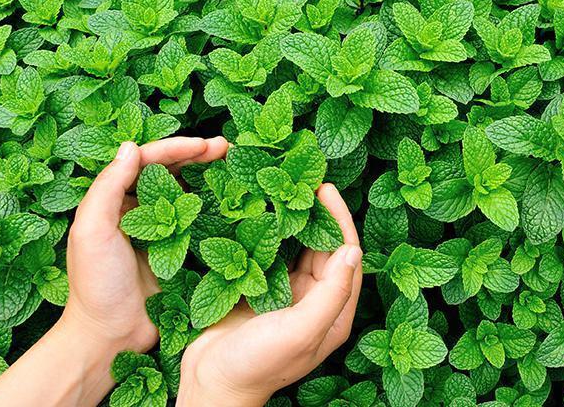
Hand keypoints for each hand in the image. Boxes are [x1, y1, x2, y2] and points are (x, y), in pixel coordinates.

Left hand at [60, 136, 229, 352]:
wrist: (109, 336)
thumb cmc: (95, 284)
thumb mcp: (92, 230)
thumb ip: (108, 187)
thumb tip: (130, 146)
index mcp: (112, 201)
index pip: (146, 161)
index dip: (175, 148)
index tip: (203, 144)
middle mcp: (135, 211)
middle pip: (169, 172)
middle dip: (197, 156)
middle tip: (226, 147)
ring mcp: (158, 233)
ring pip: (185, 193)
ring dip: (207, 177)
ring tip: (233, 166)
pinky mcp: (176, 253)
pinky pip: (197, 224)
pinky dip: (212, 208)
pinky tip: (231, 201)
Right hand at [177, 184, 362, 406]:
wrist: (211, 384)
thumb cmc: (259, 364)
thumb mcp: (301, 330)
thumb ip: (331, 293)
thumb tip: (352, 250)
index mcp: (333, 312)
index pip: (346, 256)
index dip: (339, 220)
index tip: (326, 188)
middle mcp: (314, 301)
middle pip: (323, 247)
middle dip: (316, 213)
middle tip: (302, 179)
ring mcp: (286, 295)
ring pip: (296, 247)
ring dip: (292, 219)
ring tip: (282, 188)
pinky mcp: (259, 290)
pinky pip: (269, 254)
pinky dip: (267, 232)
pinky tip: (258, 210)